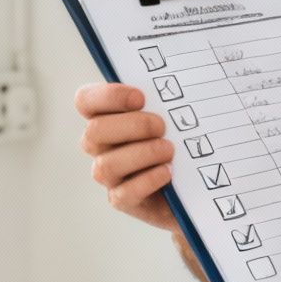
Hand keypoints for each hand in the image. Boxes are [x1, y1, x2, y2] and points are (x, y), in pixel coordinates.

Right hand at [75, 83, 178, 232]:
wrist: (195, 181)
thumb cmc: (179, 138)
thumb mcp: (172, 113)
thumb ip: (163, 98)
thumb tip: (176, 80)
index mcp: (106, 117)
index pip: (85, 101)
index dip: (108, 96)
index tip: (140, 98)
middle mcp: (101, 146)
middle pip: (94, 132)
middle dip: (133, 126)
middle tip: (162, 126)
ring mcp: (110, 175)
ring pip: (106, 165)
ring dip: (142, 154)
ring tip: (169, 150)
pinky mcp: (124, 200)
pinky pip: (124, 194)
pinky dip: (148, 180)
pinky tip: (168, 172)